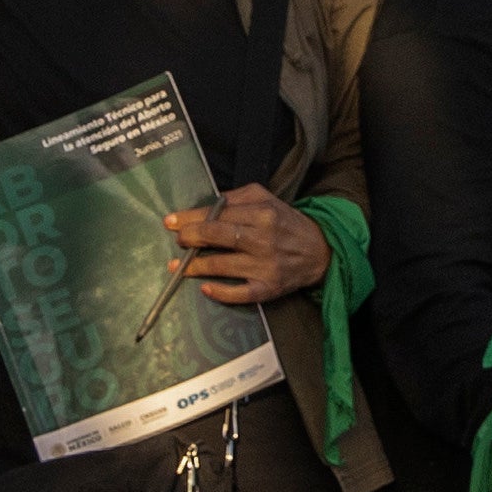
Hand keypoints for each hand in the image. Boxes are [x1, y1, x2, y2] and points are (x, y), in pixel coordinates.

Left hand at [164, 183, 327, 307]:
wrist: (320, 251)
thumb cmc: (287, 223)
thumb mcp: (268, 199)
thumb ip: (237, 198)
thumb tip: (207, 204)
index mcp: (262, 213)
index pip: (219, 214)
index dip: (191, 218)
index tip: (170, 221)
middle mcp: (263, 239)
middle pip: (218, 236)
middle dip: (190, 237)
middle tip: (177, 240)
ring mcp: (266, 266)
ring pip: (222, 266)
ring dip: (195, 267)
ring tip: (177, 266)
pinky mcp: (269, 288)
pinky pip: (240, 293)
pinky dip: (220, 292)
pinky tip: (205, 288)